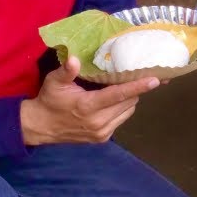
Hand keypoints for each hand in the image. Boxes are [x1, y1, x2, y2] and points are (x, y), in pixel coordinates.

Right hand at [19, 56, 159, 145]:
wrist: (41, 127)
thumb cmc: (49, 100)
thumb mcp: (54, 82)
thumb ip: (66, 71)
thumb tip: (74, 59)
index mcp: (88, 106)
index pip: (118, 95)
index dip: (138, 86)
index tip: (155, 80)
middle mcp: (98, 122)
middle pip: (128, 102)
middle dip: (135, 89)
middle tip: (137, 76)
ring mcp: (102, 132)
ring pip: (128, 111)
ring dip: (129, 99)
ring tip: (123, 87)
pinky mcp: (103, 138)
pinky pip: (121, 119)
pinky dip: (122, 109)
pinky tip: (114, 101)